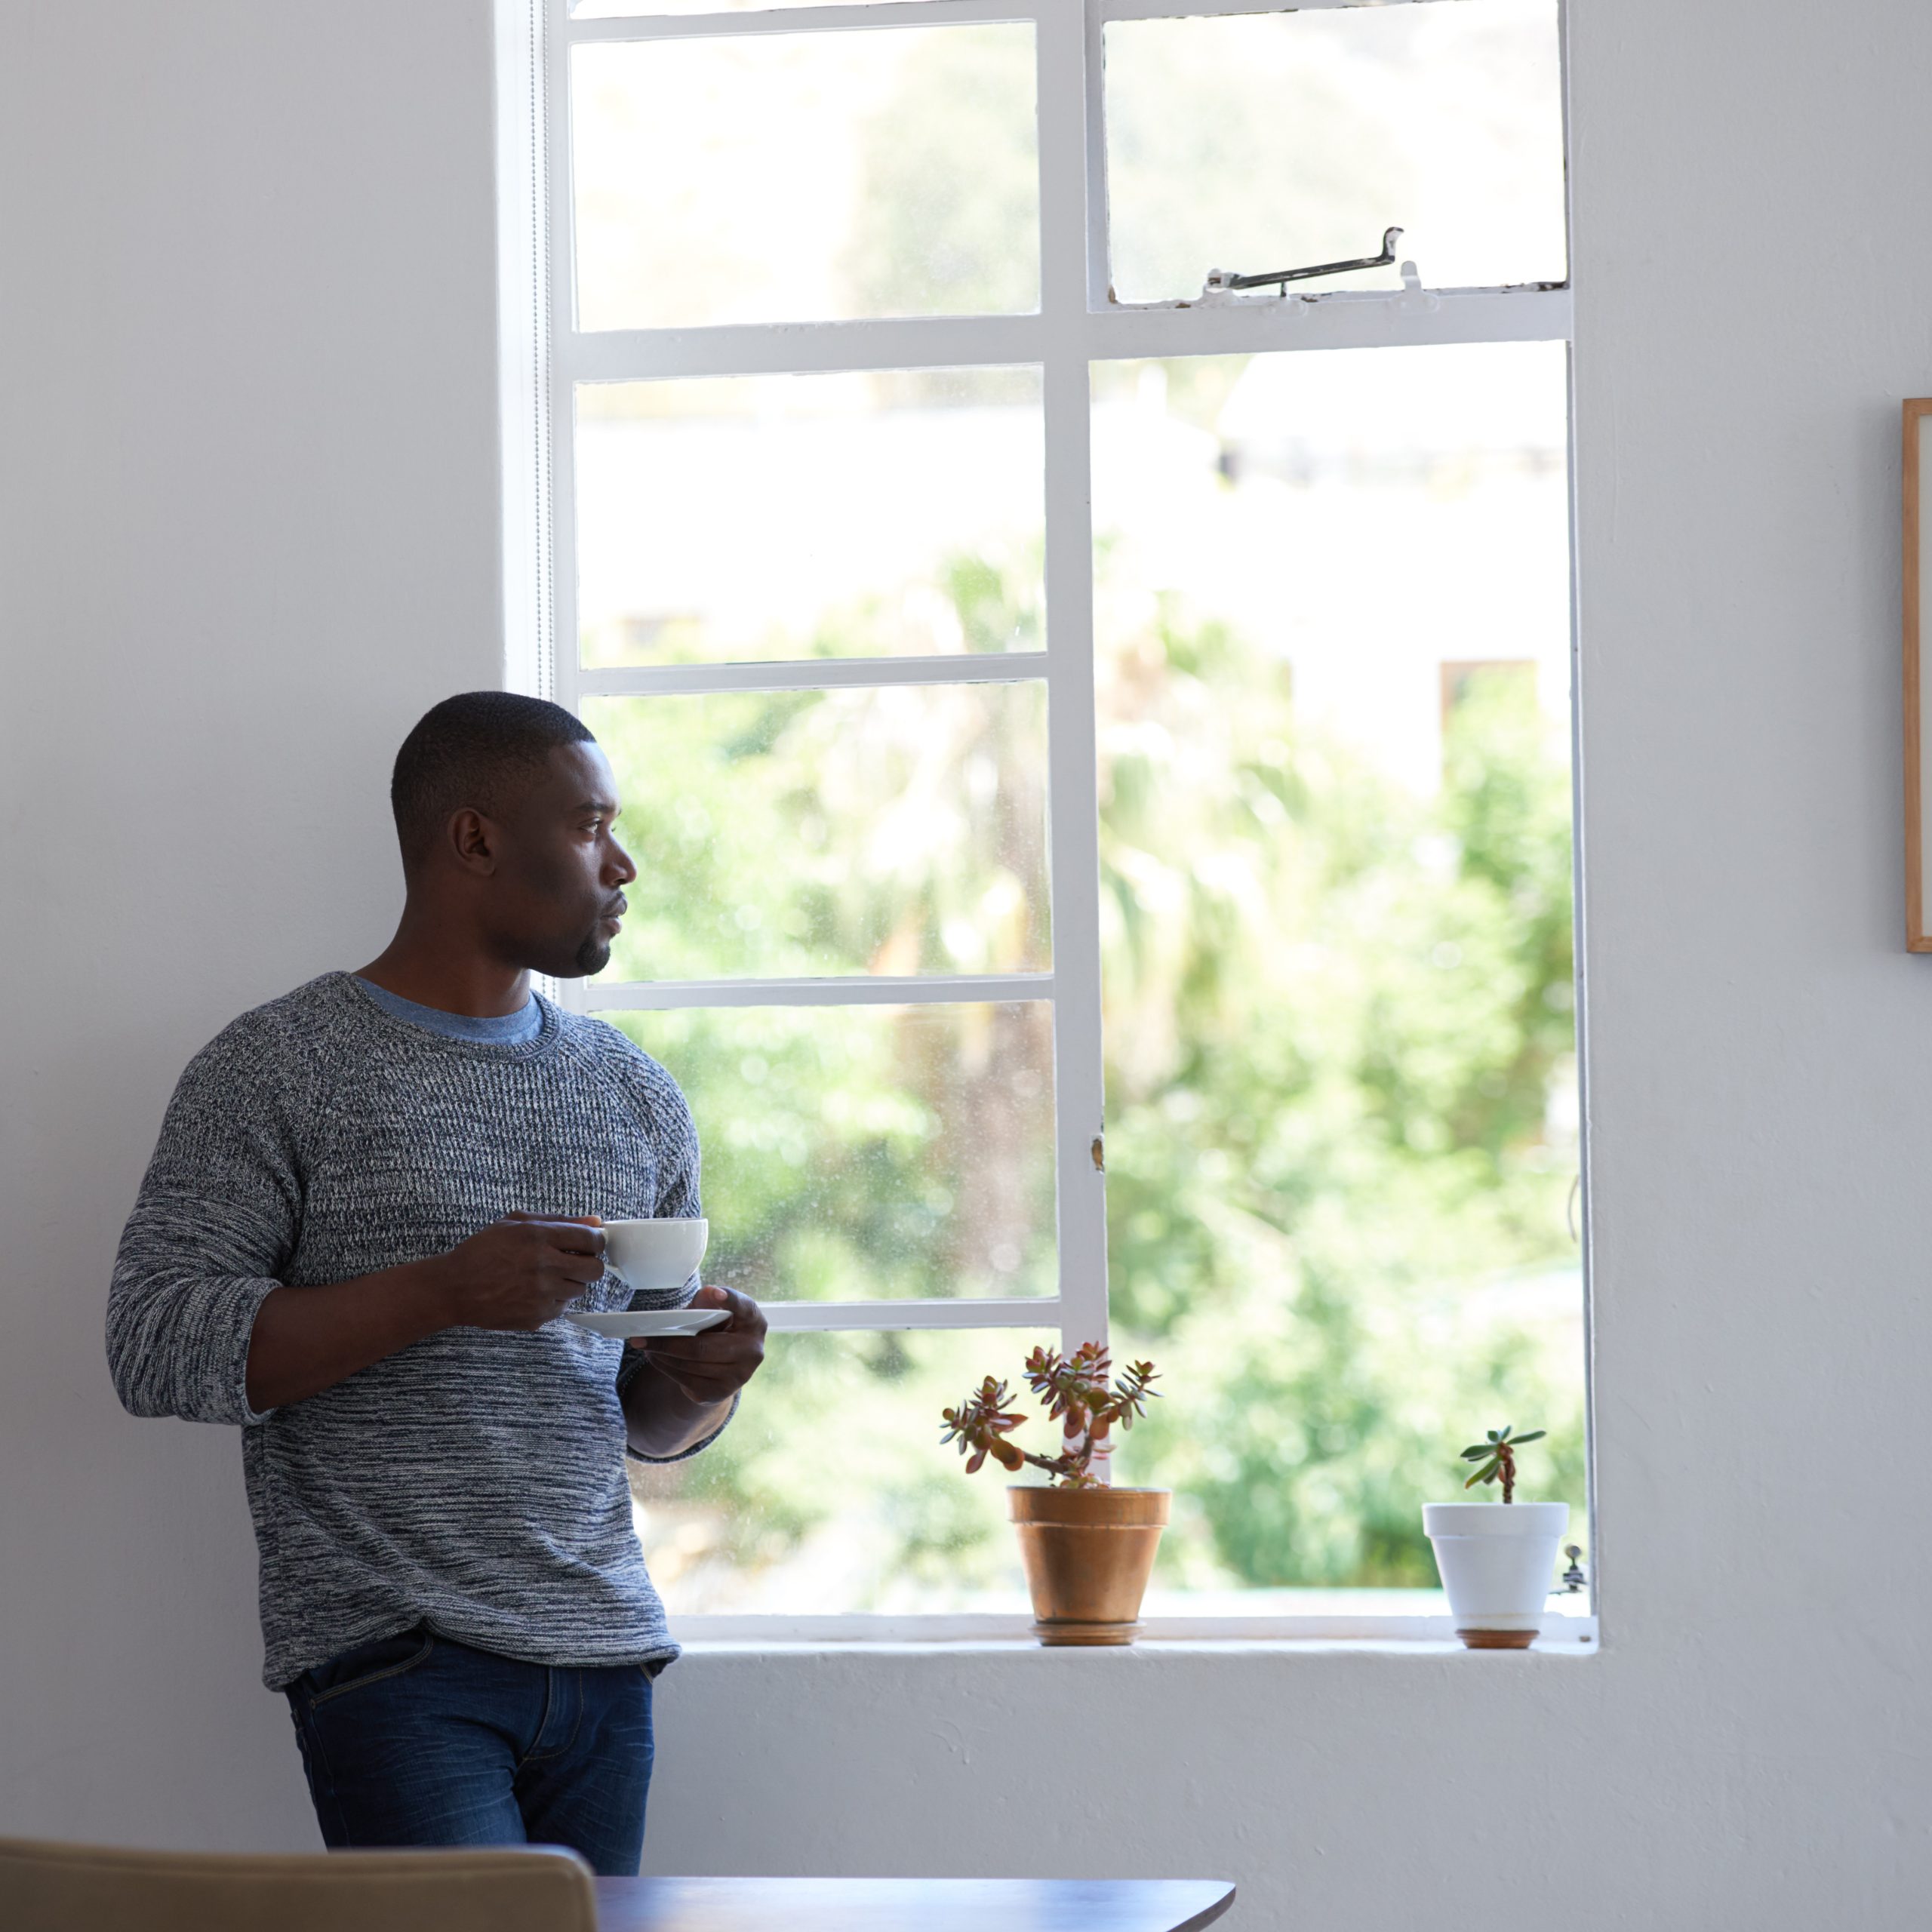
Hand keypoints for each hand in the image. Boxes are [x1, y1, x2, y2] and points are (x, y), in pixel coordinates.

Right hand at [425, 1213, 606, 1331]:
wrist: (454, 1288)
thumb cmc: (483, 1251)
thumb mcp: (517, 1223)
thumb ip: (559, 1220)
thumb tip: (595, 1221)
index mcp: (539, 1238)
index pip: (591, 1240)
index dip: (596, 1241)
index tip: (591, 1243)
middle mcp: (543, 1267)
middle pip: (594, 1270)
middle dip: (589, 1264)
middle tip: (574, 1261)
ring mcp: (541, 1295)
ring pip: (580, 1290)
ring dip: (569, 1282)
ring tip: (545, 1276)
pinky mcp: (536, 1317)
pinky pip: (562, 1308)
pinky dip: (553, 1300)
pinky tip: (533, 1292)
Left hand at [626, 1283, 766, 1405]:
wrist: (724, 1364)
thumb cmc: (717, 1327)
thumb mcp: (714, 1310)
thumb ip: (708, 1301)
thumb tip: (708, 1294)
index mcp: (754, 1322)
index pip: (744, 1307)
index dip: (730, 1300)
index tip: (715, 1294)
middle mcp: (753, 1351)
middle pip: (703, 1347)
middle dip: (667, 1342)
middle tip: (640, 1338)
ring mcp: (739, 1376)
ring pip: (691, 1365)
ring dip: (662, 1356)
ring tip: (645, 1347)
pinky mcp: (721, 1393)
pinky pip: (687, 1381)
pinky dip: (667, 1369)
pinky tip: (657, 1359)